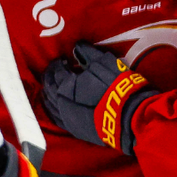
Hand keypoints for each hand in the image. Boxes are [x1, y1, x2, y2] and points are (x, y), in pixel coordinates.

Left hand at [38, 41, 158, 155]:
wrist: (128, 116)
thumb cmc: (116, 86)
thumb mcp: (104, 62)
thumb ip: (87, 53)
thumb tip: (76, 47)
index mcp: (65, 85)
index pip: (55, 71)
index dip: (57, 63)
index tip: (62, 59)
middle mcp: (60, 103)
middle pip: (48, 87)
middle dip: (50, 77)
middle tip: (55, 70)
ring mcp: (66, 118)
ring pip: (49, 104)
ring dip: (49, 93)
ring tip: (53, 86)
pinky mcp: (74, 130)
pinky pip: (56, 118)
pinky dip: (53, 108)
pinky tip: (56, 105)